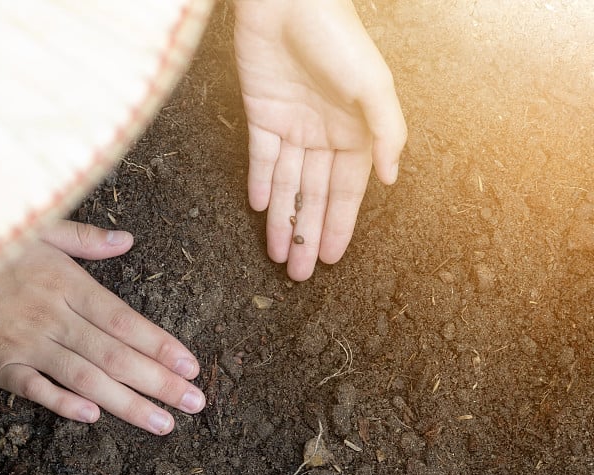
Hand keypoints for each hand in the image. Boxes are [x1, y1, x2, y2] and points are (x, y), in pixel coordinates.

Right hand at [0, 220, 204, 434]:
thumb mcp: (35, 227)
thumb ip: (84, 238)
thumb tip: (127, 240)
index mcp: (66, 282)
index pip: (124, 319)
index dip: (160, 344)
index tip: (192, 364)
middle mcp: (52, 315)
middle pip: (115, 354)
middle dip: (160, 381)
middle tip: (196, 402)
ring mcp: (24, 342)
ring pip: (85, 376)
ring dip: (127, 402)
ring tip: (164, 422)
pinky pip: (32, 387)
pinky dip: (61, 401)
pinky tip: (93, 417)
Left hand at [233, 0, 406, 279]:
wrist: (289, 0)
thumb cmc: (339, 38)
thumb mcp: (373, 87)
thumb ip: (386, 134)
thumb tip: (389, 179)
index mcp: (356, 132)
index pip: (345, 191)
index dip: (338, 225)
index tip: (331, 258)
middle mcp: (324, 135)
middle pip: (313, 195)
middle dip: (307, 234)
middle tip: (300, 273)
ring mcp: (292, 126)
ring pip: (286, 183)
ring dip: (282, 219)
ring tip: (279, 255)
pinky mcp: (262, 114)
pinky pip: (261, 157)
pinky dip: (261, 182)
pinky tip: (261, 208)